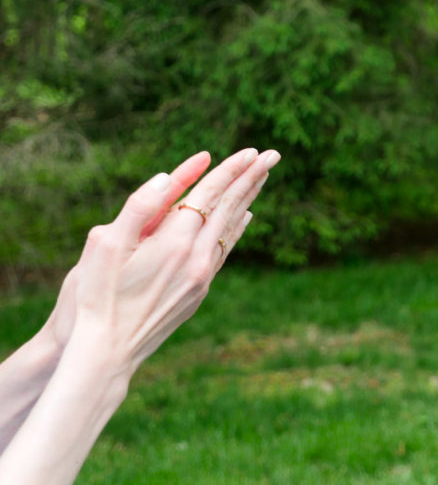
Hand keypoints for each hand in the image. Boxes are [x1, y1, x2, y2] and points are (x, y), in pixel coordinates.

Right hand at [66, 147, 278, 374]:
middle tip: (273, 155)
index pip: (211, 194)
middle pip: (230, 207)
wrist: (108, 354)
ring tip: (262, 178)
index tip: (253, 151)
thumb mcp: (104, 247)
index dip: (231, 170)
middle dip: (251, 178)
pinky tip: (244, 218)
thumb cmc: (96, 298)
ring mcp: (201, 276)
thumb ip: (138, 208)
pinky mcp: (199, 292)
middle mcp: (196, 257)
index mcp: (173, 242)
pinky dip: (236, 228)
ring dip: (247, 199)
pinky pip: (225, 250)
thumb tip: (168, 177)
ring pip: (231, 228)